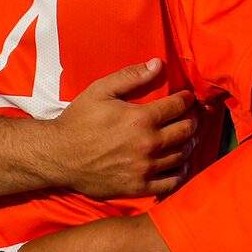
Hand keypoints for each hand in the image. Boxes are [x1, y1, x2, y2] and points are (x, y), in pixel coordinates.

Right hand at [43, 61, 195, 199]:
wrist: (59, 155)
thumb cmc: (79, 120)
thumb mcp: (101, 91)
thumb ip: (131, 76)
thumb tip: (158, 64)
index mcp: (141, 119)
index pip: (178, 107)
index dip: (186, 100)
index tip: (187, 98)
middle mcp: (148, 144)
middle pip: (186, 132)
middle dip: (192, 121)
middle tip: (190, 117)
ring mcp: (146, 168)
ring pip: (182, 156)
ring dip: (189, 145)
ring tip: (187, 138)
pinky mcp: (140, 187)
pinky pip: (172, 182)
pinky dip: (180, 172)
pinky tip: (179, 164)